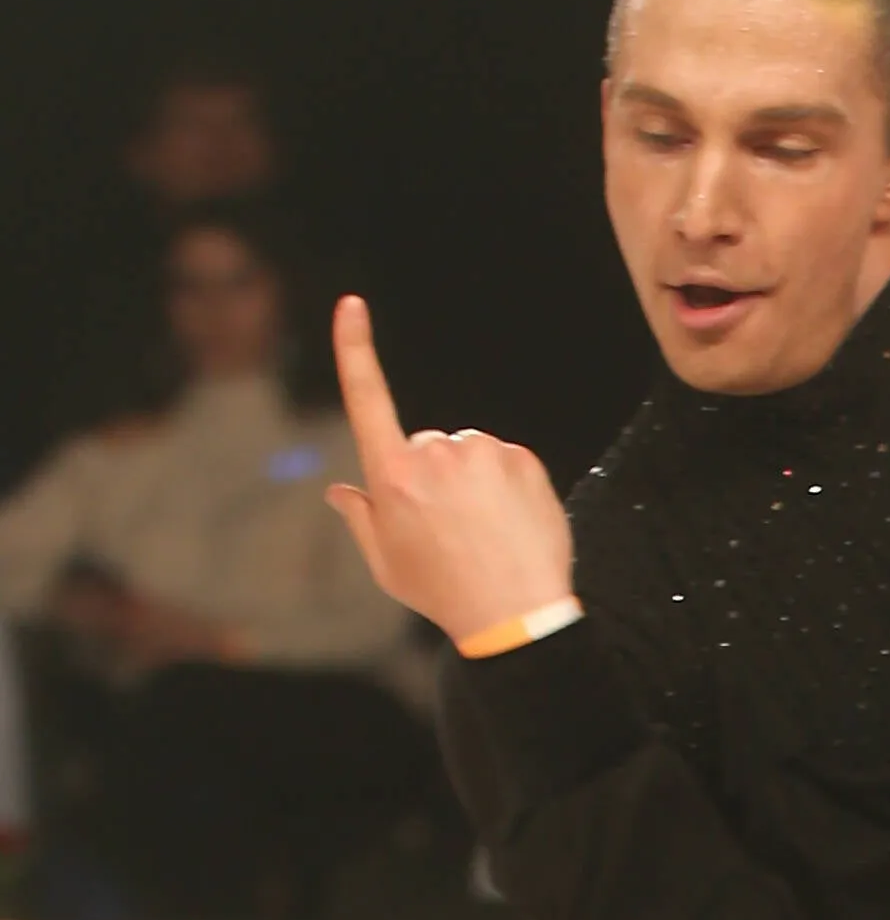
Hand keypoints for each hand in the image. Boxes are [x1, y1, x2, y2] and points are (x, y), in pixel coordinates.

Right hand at [323, 294, 572, 641]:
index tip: (351, 305)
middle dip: (431, 475)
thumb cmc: (443, 591)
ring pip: (466, 453)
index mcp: (391, 475)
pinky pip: (502, 460)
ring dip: (471, 480)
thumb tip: (338, 489)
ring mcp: (481, 453)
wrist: (516, 614)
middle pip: (424, 445)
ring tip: (482, 530)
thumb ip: (360, 517)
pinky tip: (507, 522)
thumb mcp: (386, 562)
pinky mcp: (521, 458)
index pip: (367, 397)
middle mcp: (434, 453)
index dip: (355, 348)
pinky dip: (504, 484)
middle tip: (448, 527)